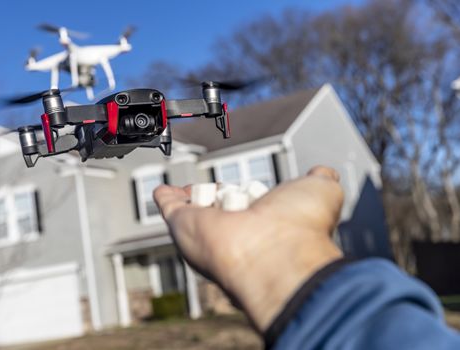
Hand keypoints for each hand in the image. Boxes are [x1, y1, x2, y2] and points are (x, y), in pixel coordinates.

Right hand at [153, 166, 344, 332]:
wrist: (275, 251)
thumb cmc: (302, 226)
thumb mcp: (322, 190)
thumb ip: (320, 179)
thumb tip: (322, 171)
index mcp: (269, 223)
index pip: (255, 207)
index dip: (251, 196)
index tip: (249, 188)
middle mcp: (240, 230)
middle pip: (224, 208)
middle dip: (220, 195)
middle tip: (221, 188)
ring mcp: (211, 229)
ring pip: (197, 208)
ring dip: (193, 196)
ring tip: (190, 188)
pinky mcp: (184, 225)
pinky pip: (170, 209)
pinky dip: (164, 199)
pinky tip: (161, 191)